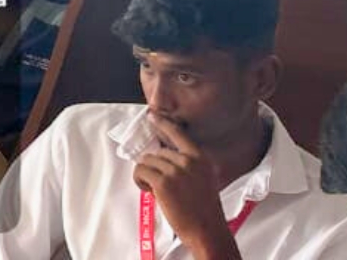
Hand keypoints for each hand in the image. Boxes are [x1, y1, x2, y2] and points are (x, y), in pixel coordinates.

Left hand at [132, 116, 236, 255]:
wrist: (207, 231)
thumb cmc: (204, 209)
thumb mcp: (204, 179)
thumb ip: (188, 165)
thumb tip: (164, 156)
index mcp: (200, 158)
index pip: (178, 134)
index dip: (163, 124)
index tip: (151, 116)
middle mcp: (188, 161)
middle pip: (158, 152)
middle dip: (155, 167)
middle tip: (162, 185)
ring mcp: (175, 171)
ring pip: (147, 161)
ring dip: (147, 174)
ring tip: (157, 190)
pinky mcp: (162, 182)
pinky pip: (140, 171)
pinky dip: (140, 180)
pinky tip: (150, 191)